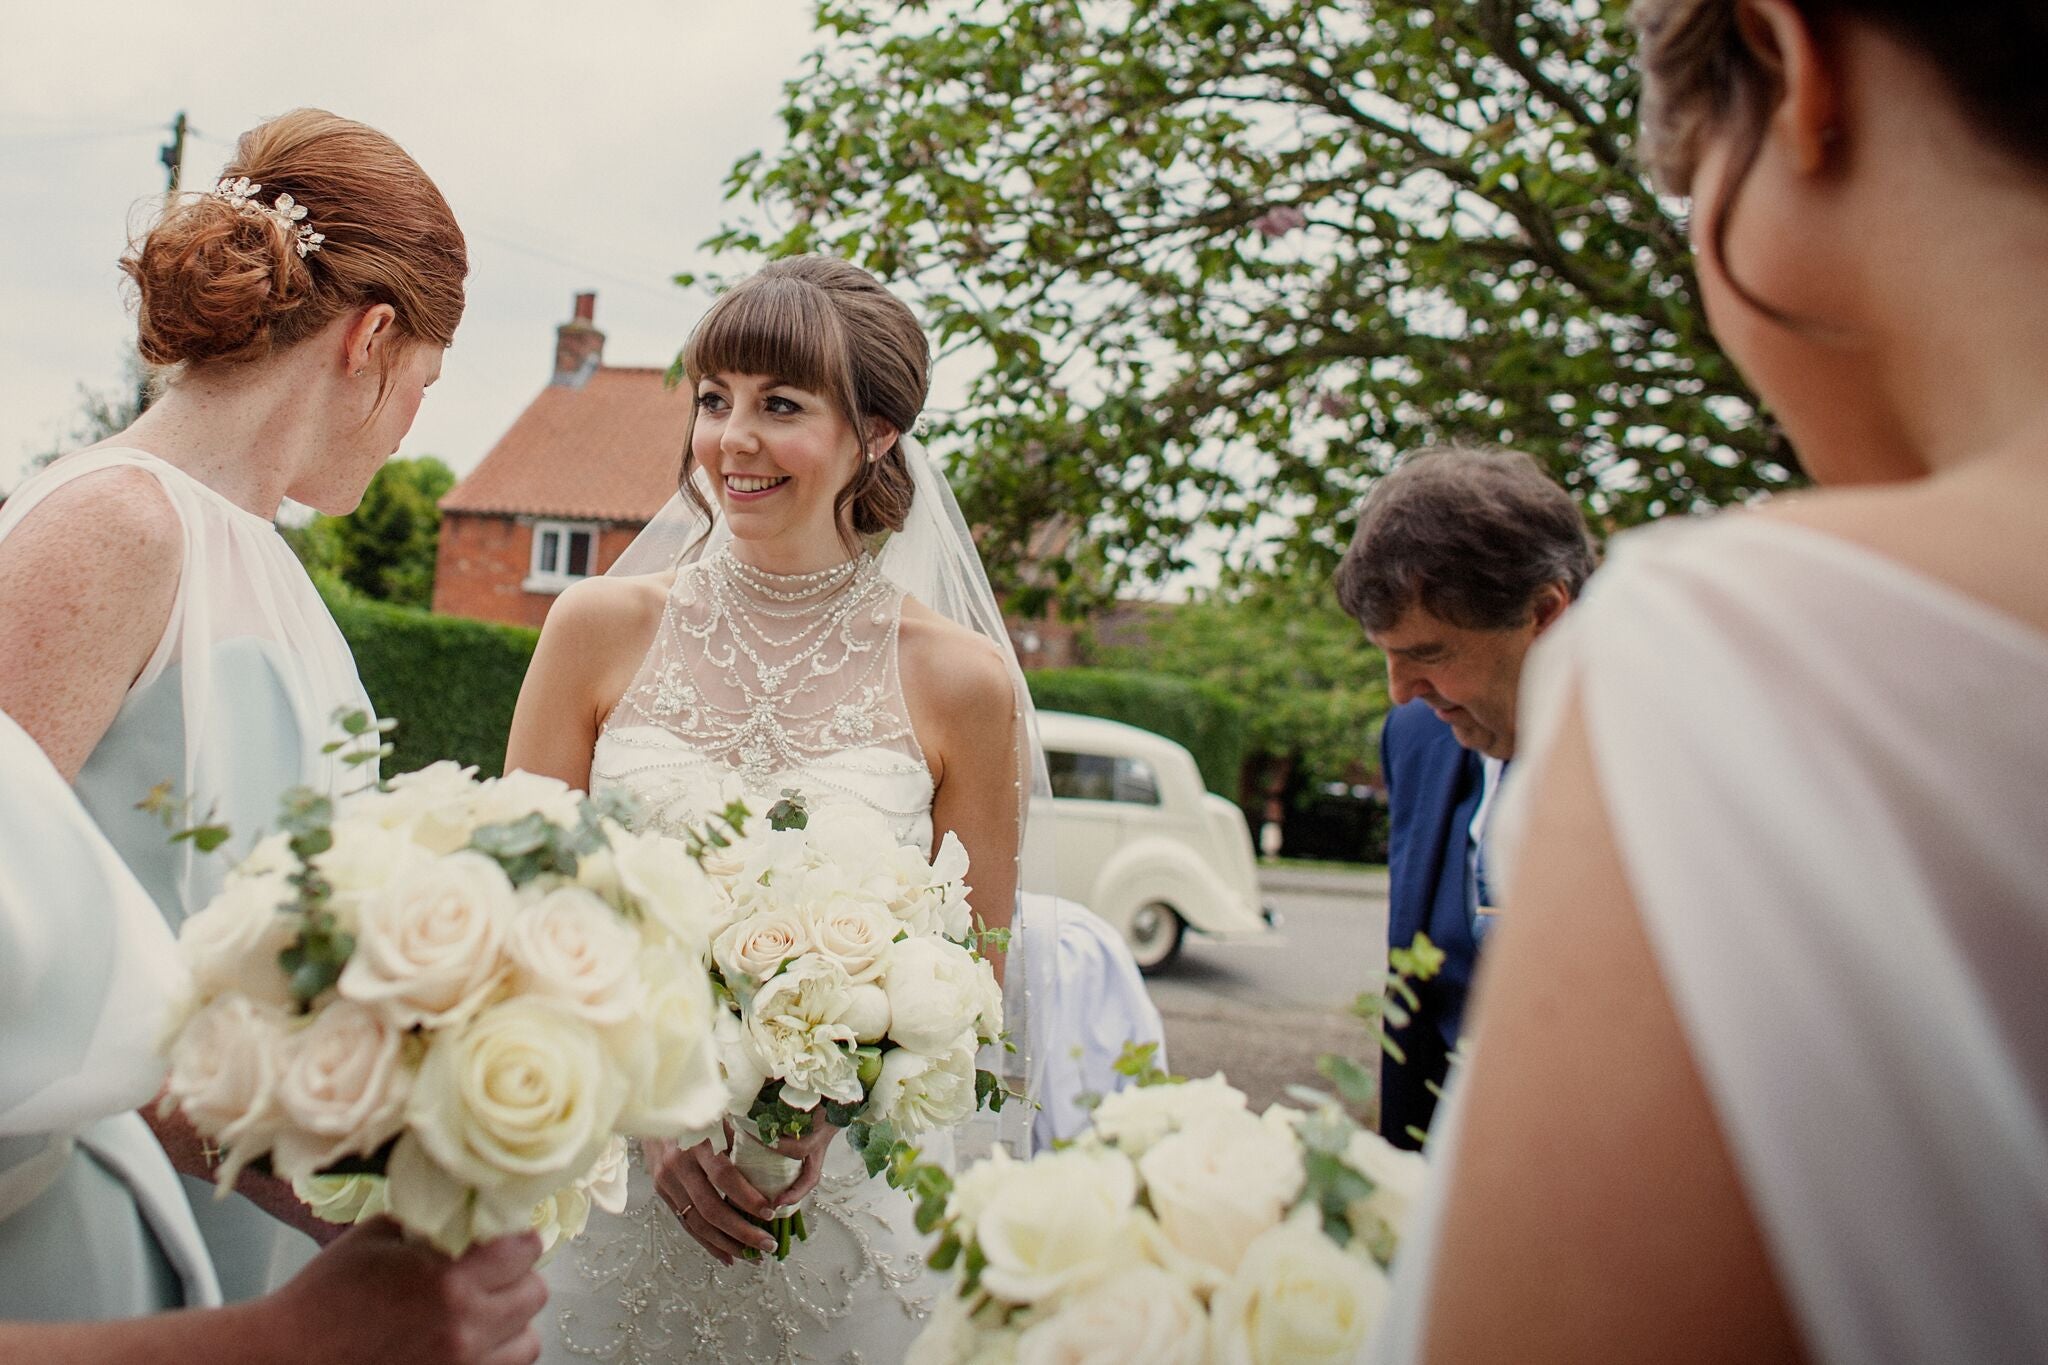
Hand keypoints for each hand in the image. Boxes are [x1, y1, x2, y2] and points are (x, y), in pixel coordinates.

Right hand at [265, 1219, 546, 1364]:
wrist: (287, 1359)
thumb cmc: (325, 1297)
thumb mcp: (377, 1238)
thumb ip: (431, 1224)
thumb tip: (470, 1210)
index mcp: (448, 1276)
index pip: (526, 1249)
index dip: (516, 1241)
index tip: (504, 1242)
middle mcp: (464, 1323)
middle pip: (534, 1293)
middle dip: (516, 1279)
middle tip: (492, 1276)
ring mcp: (461, 1364)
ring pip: (528, 1341)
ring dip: (512, 1324)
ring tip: (483, 1314)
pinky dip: (497, 1356)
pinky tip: (470, 1343)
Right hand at [646, 1120, 839, 1264]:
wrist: (652, 1108)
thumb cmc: (697, 1109)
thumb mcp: (721, 1113)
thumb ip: (742, 1135)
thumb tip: (778, 1160)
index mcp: (697, 1142)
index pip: (724, 1177)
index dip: (747, 1198)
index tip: (770, 1212)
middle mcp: (678, 1165)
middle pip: (711, 1208)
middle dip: (741, 1232)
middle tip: (768, 1244)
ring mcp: (667, 1181)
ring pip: (697, 1223)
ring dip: (726, 1244)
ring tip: (752, 1257)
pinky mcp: (662, 1192)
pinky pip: (686, 1223)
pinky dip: (707, 1242)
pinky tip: (727, 1255)